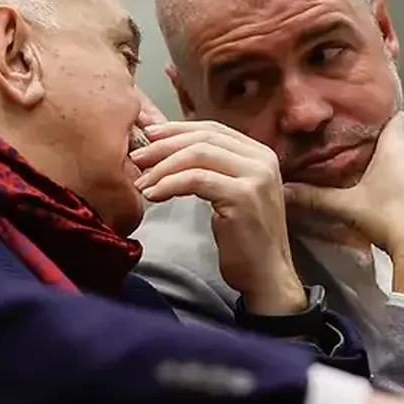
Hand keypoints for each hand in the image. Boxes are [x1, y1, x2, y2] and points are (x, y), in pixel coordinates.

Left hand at [131, 120, 305, 314]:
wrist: (266, 275)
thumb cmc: (241, 237)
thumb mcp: (227, 192)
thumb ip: (208, 167)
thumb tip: (166, 145)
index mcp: (258, 153)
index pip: (211, 128)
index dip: (176, 129)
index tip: (147, 135)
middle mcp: (261, 159)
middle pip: (202, 138)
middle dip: (163, 145)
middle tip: (136, 157)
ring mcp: (255, 176)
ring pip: (197, 155)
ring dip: (162, 167)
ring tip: (142, 181)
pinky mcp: (243, 196)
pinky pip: (197, 180)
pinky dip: (170, 184)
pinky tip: (153, 195)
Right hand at [285, 113, 403, 308]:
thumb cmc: (387, 219)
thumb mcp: (346, 208)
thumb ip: (314, 197)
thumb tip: (281, 189)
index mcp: (394, 149)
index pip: (393, 121)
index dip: (384, 123)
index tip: (374, 130)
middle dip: (394, 158)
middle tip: (377, 178)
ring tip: (401, 199)